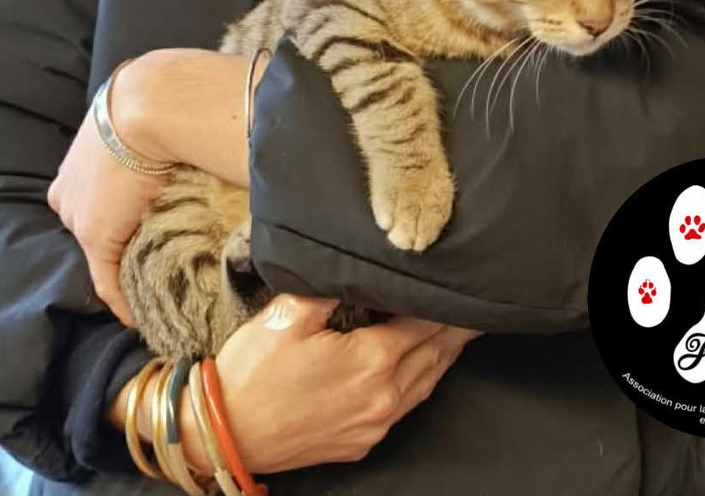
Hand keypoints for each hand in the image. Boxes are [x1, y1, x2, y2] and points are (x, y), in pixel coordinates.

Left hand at [48, 52, 271, 324]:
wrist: (154, 102)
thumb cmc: (164, 91)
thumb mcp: (152, 97)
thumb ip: (163, 113)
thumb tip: (203, 110)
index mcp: (84, 146)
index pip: (94, 186)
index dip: (116, 202)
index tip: (138, 215)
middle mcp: (70, 182)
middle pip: (90, 215)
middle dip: (115, 231)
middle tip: (146, 248)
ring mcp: (79, 212)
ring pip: (98, 247)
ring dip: (121, 263)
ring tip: (149, 279)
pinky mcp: (96, 237)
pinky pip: (106, 279)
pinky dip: (122, 300)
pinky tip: (139, 316)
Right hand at [182, 294, 479, 473]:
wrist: (227, 433)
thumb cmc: (254, 371)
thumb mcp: (288, 315)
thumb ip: (328, 285)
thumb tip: (352, 263)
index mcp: (372, 360)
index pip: (425, 326)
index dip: (444, 305)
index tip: (463, 286)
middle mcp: (383, 396)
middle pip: (434, 356)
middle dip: (456, 330)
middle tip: (477, 307)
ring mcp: (374, 424)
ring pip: (425, 384)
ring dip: (444, 357)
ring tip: (460, 334)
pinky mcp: (361, 442)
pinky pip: (406, 408)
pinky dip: (422, 383)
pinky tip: (421, 370)